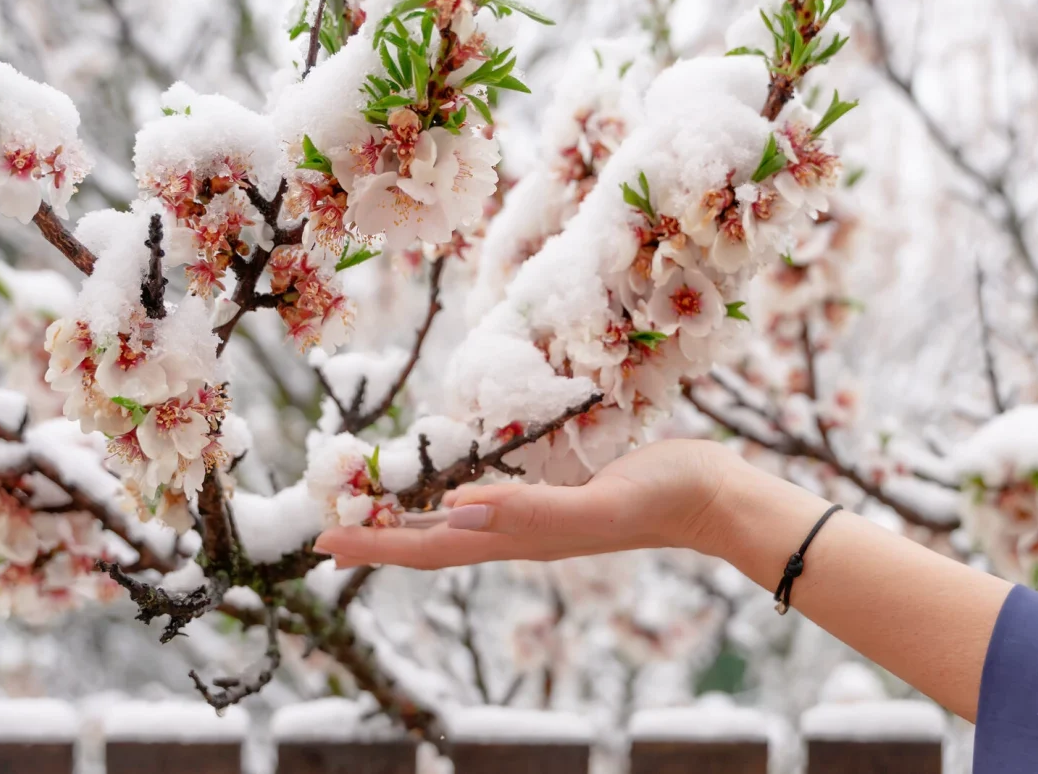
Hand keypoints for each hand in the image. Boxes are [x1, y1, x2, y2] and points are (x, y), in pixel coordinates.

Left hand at [312, 438, 743, 568]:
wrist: (711, 496)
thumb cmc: (660, 495)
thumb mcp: (595, 502)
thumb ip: (527, 510)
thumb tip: (452, 510)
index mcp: (521, 539)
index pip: (432, 549)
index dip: (378, 546)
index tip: (325, 541)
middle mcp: (520, 534)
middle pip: (434, 543)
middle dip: (380, 538)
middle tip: (328, 528)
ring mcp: (539, 517)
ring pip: (458, 526)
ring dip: (411, 522)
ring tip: (374, 510)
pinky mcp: (556, 495)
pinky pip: (490, 502)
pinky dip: (454, 498)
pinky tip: (448, 488)